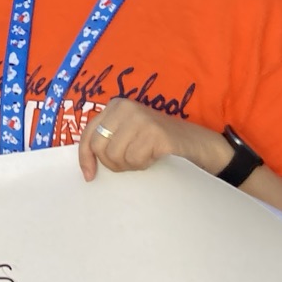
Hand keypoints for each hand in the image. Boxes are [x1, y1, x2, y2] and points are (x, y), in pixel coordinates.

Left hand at [78, 97, 232, 181]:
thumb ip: (108, 141)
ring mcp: (140, 118)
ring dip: (129, 165)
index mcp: (115, 106)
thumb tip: (86, 168)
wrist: (196, 143)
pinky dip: (144, 165)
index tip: (89, 176)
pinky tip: (154, 157)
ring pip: (116, 156)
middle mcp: (125, 107)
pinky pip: (135, 159)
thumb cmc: (157, 142)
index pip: (88, 134)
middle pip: (99, 147)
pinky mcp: (154, 132)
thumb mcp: (128, 134)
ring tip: (144, 157)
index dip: (85, 157)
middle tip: (130, 164)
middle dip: (112, 163)